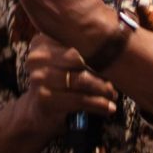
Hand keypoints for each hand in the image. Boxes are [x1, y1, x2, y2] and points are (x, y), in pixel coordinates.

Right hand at [4, 32, 116, 147]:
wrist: (38, 110)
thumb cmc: (58, 82)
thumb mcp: (65, 61)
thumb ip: (82, 51)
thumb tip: (114, 49)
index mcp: (42, 42)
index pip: (76, 41)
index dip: (97, 50)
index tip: (114, 58)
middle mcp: (37, 58)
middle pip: (79, 60)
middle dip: (100, 72)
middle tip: (115, 82)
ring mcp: (39, 78)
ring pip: (80, 81)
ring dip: (102, 90)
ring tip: (113, 95)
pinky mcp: (44, 98)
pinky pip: (79, 99)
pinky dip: (97, 104)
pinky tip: (108, 108)